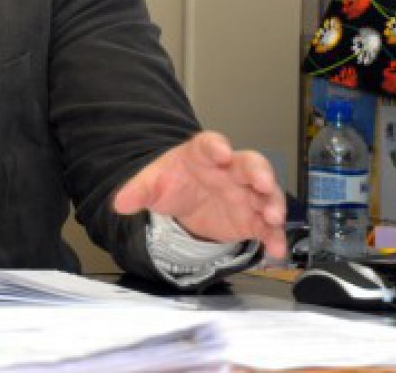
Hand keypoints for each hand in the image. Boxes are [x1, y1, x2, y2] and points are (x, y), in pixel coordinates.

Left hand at [113, 131, 287, 258]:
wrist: (185, 200)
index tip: (221, 152)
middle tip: (262, 183)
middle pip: (250, 164)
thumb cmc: (174, 181)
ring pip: (266, 194)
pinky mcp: (252, 217)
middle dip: (259, 173)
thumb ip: (138, 191)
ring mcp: (245, 193)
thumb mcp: (152, 184)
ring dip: (273, 204)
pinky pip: (268, 226)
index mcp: (203, 155)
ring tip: (273, 217)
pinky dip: (274, 237)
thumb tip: (121, 202)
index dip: (216, 146)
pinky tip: (275, 250)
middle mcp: (230, 170)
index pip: (210, 144)